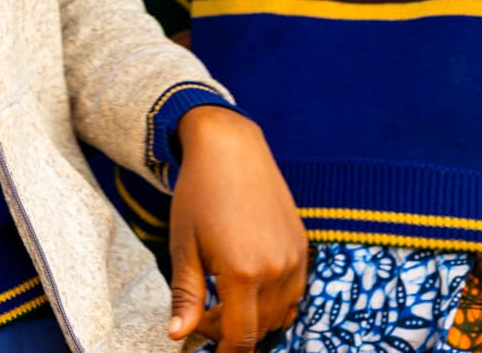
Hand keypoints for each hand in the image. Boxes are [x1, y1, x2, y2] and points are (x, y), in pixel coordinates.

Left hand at [168, 107, 307, 349]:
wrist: (231, 149)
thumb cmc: (199, 194)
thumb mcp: (183, 246)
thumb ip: (186, 295)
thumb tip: (178, 336)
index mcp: (243, 273)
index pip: (240, 337)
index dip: (222, 349)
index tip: (203, 342)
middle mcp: (276, 270)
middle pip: (260, 329)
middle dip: (230, 331)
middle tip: (203, 313)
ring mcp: (295, 260)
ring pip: (280, 314)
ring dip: (254, 318)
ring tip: (223, 299)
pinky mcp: (303, 248)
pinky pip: (295, 293)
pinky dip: (274, 302)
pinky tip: (248, 286)